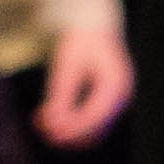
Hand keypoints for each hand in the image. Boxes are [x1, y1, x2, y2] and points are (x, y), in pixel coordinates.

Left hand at [32, 26, 132, 149]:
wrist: (93, 28)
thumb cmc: (80, 42)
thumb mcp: (67, 65)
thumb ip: (60, 95)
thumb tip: (50, 123)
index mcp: (117, 82)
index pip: (96, 114)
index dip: (72, 126)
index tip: (49, 130)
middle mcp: (122, 97)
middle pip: (97, 129)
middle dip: (69, 134)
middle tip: (42, 130)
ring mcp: (117, 104)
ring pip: (95, 133)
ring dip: (69, 135)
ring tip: (41, 125)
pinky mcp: (108, 107)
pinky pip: (92, 127)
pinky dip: (72, 129)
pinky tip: (49, 121)